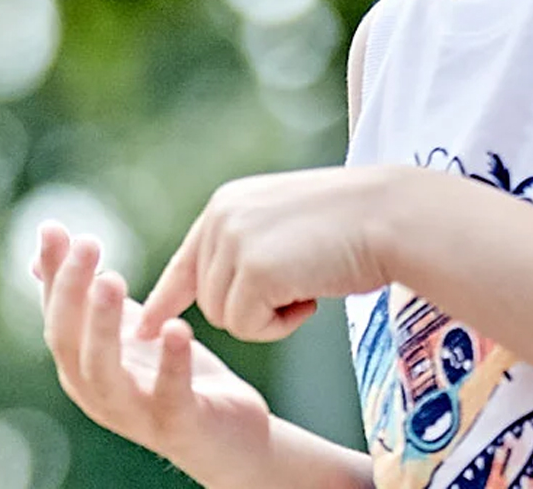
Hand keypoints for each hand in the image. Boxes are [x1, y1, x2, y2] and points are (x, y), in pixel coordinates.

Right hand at [36, 223, 273, 488]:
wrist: (228, 432)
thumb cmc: (169, 374)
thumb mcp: (127, 326)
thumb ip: (91, 292)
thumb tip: (48, 239)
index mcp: (83, 365)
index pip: (57, 316)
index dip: (54, 274)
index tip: (54, 229)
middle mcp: (98, 391)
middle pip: (70, 344)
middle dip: (73, 293)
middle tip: (88, 244)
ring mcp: (135, 412)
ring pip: (104, 374)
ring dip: (104, 327)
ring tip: (111, 281)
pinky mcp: (179, 423)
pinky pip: (168, 395)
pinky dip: (170, 363)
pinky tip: (176, 327)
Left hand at [138, 166, 395, 341]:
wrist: (388, 216)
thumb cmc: (351, 227)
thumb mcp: (285, 226)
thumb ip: (249, 246)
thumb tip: (222, 289)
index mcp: (228, 203)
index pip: (187, 260)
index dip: (168, 298)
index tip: (144, 327)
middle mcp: (221, 216)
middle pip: (209, 300)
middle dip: (253, 308)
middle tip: (301, 281)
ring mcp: (233, 241)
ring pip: (225, 318)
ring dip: (268, 317)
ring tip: (308, 280)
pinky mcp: (251, 269)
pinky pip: (247, 328)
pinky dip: (280, 325)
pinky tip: (311, 292)